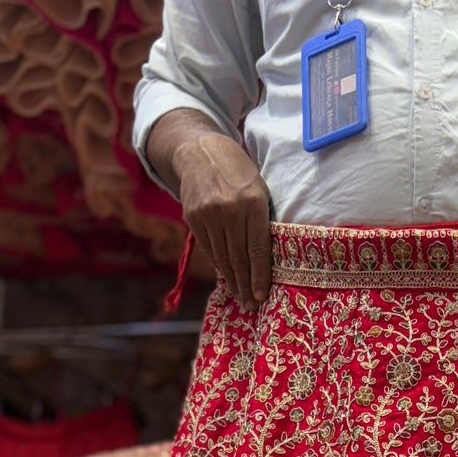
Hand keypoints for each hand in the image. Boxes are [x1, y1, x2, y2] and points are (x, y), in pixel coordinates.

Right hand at [147, 108, 271, 310]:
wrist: (200, 151)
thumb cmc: (238, 171)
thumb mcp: (258, 188)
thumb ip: (261, 220)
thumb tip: (264, 258)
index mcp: (253, 202)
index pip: (257, 248)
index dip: (259, 275)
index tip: (262, 295)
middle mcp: (229, 210)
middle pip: (239, 257)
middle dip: (246, 285)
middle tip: (251, 306)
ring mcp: (208, 214)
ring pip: (222, 256)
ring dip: (232, 280)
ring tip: (240, 298)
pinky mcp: (193, 217)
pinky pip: (208, 248)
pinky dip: (218, 265)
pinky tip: (226, 278)